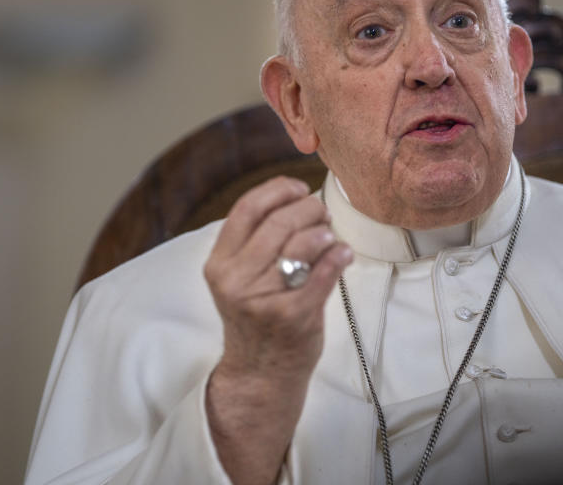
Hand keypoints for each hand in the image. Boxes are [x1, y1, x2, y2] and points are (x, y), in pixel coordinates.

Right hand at [202, 176, 352, 484]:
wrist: (260, 374)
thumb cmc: (256, 317)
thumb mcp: (238, 278)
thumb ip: (255, 241)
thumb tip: (298, 197)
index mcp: (219, 264)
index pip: (247, 208)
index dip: (278, 190)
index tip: (298, 188)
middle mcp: (236, 279)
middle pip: (280, 221)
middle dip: (309, 209)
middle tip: (322, 214)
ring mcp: (265, 298)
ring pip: (303, 242)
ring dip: (325, 232)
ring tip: (329, 238)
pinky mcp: (294, 315)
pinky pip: (325, 271)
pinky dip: (339, 256)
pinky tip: (343, 254)